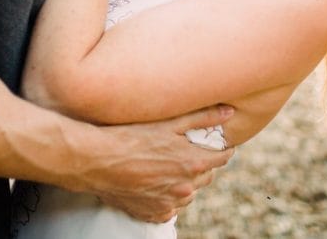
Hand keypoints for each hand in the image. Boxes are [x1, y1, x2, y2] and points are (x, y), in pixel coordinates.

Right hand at [87, 106, 235, 222]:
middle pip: (206, 175)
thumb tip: (230, 113)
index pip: (222, 157)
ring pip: (189, 192)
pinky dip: (167, 195)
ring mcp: (169, 203)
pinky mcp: (153, 213)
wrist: (96, 160)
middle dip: (202, 163)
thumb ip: (202, 117)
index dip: (221, 147)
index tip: (216, 141)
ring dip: (185, 180)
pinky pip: (170, 206)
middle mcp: (185, 188)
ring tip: (167, 164)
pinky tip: (154, 181)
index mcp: (192, 163)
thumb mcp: (168, 122)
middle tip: (188, 150)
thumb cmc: (130, 136)